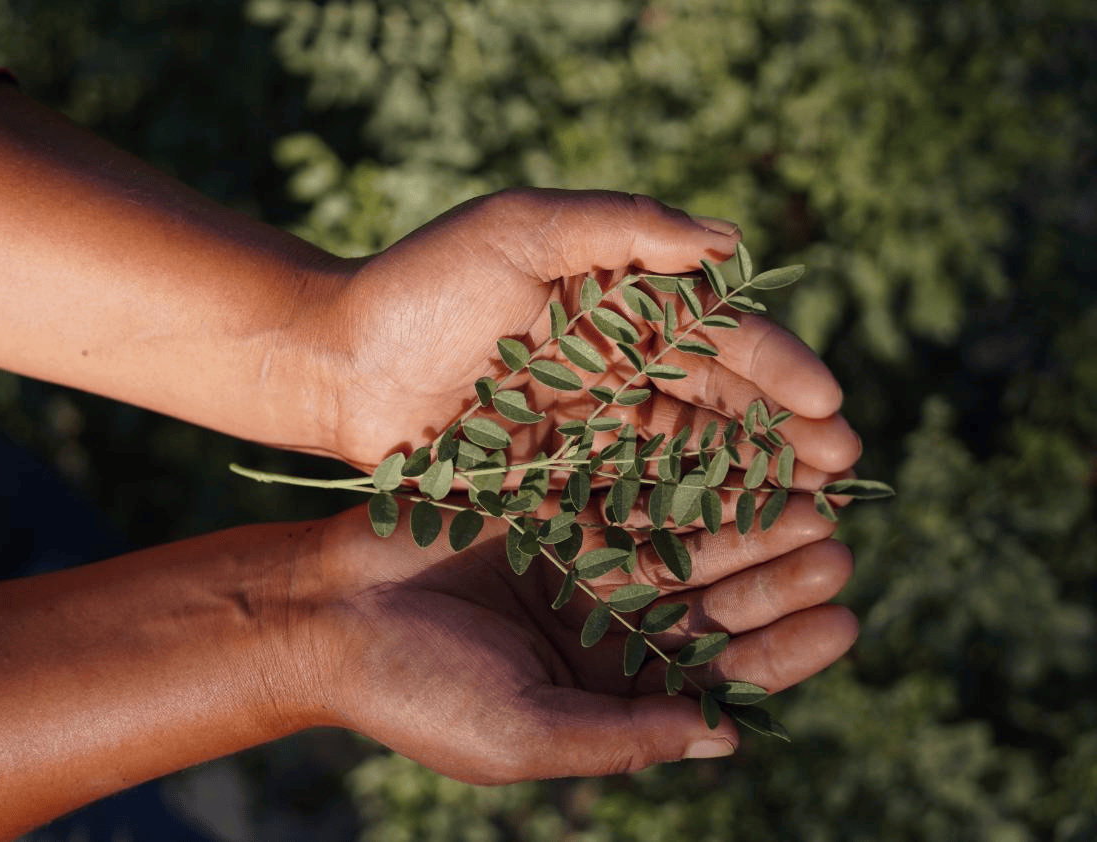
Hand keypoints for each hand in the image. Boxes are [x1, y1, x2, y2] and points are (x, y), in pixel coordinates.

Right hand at [301, 494, 856, 781]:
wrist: (327, 615)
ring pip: (682, 540)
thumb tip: (730, 743)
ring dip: (744, 521)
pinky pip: (626, 487)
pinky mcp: (548, 508)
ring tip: (812, 497)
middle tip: (840, 546)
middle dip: (776, 576)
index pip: (717, 677)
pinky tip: (732, 454)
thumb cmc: (417, 693)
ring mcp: (578, 564)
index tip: (846, 622)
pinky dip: (678, 474)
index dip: (784, 652)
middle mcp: (603, 629)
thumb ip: (625, 738)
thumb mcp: (526, 735)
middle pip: (711, 602)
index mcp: (605, 692)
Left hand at [323, 188, 859, 489]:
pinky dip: (684, 520)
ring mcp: (590, 430)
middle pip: (718, 402)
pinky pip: (632, 501)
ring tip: (812, 508)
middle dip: (782, 431)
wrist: (338, 363)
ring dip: (750, 480)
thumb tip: (729, 241)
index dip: (774, 368)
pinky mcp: (557, 482)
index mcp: (617, 306)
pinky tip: (732, 542)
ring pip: (688, 456)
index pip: (715, 337)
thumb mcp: (519, 229)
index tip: (825, 403)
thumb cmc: (421, 286)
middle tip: (843, 466)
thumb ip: (619, 226)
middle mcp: (616, 369)